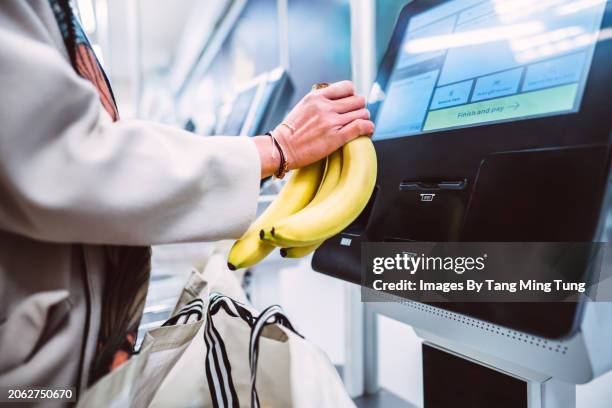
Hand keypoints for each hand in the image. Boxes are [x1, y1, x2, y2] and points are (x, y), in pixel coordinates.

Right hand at [253, 81, 373, 176]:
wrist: (281, 149)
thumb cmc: (290, 132)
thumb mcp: (303, 107)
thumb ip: (320, 101)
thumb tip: (336, 100)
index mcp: (317, 97)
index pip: (347, 87)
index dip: (352, 95)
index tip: (350, 103)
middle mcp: (325, 107)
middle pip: (358, 100)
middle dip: (359, 108)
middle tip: (355, 116)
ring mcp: (331, 122)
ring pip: (362, 113)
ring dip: (364, 119)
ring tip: (360, 125)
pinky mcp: (336, 138)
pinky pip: (361, 126)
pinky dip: (368, 128)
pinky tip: (367, 131)